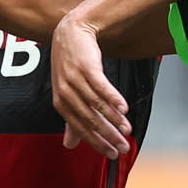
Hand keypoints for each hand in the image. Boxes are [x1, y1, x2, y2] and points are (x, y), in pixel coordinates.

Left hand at [51, 11, 129, 157]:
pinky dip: (113, 98)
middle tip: (123, 147)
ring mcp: (75, 79)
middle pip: (90, 119)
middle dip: (109, 136)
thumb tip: (69, 145)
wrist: (71, 34)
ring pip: (97, 104)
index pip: (81, 129)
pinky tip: (124, 108)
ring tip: (127, 129)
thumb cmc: (69, 66)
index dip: (98, 143)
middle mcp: (65, 93)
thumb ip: (71, 121)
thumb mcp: (67, 94)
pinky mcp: (86, 66)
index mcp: (60, 104)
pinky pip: (101, 86)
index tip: (112, 153)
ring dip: (114, 119)